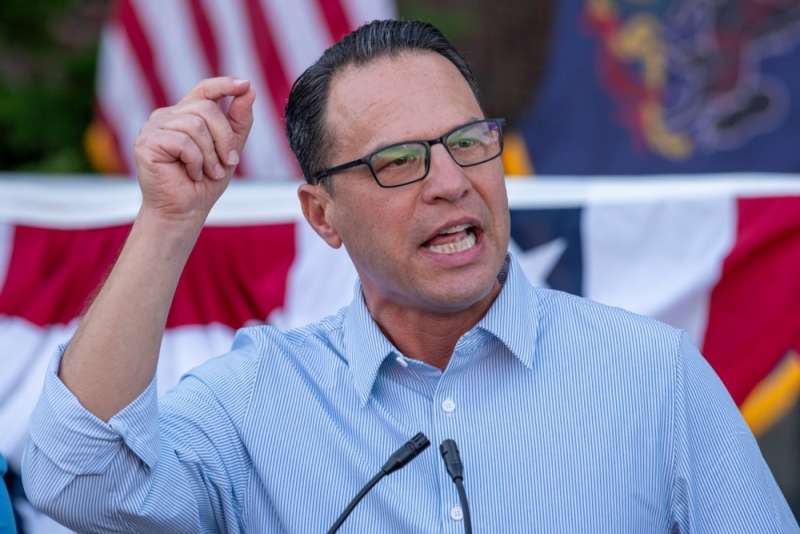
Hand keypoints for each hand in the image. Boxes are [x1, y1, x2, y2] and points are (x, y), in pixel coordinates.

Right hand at [134, 77, 255, 224]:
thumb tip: (249, 89)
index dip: (223, 85)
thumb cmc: (205, 182)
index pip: (204, 90)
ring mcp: (154, 127)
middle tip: (229, 162)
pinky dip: (195, 161)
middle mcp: (167, 116)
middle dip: (225, 138)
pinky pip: (183, 142)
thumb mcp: (229, 149)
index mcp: (185, 115)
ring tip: (209, 172)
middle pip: (206, 108)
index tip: (245, 85)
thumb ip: (238, 121)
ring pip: (195, 125)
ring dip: (210, 154)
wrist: (184, 211)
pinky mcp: (147, 142)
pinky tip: (191, 174)